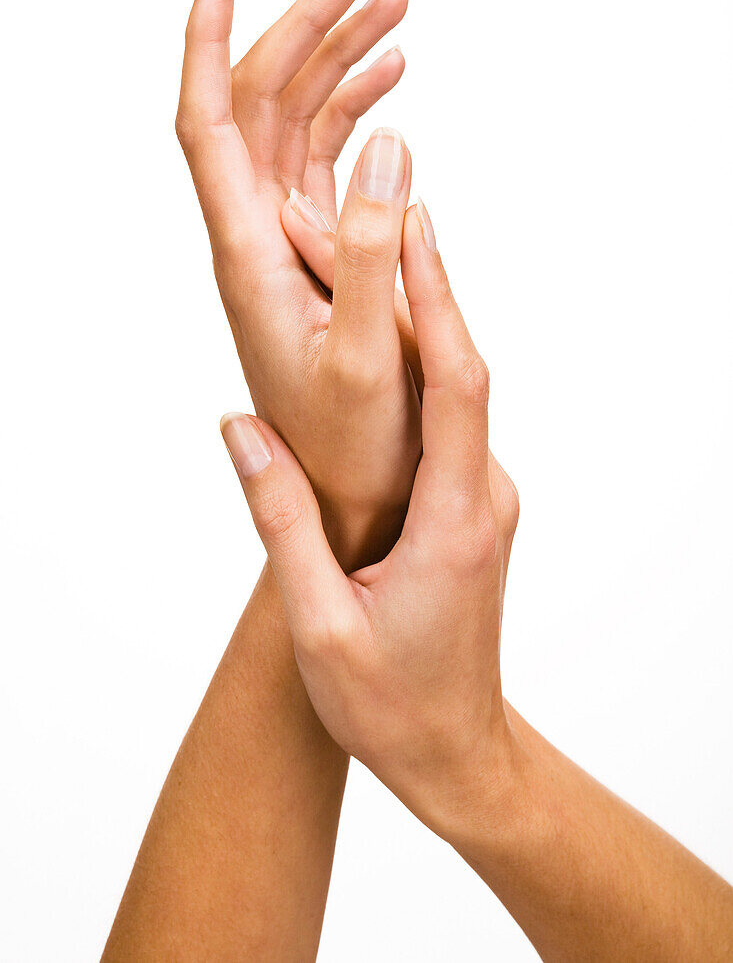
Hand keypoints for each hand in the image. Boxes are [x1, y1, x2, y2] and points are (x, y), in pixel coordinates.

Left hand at [177, 0, 420, 564]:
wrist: (349, 493)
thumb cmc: (350, 443)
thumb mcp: (367, 351)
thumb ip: (369, 246)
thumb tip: (388, 137)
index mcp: (248, 252)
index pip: (209, 119)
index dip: (210, 37)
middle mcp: (256, 234)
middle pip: (263, 99)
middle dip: (309, 21)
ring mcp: (288, 239)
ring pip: (299, 122)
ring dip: (340, 57)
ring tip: (397, 3)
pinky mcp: (320, 253)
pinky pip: (328, 161)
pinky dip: (358, 112)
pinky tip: (393, 85)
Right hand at [221, 199, 519, 830]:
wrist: (457, 751)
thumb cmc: (392, 703)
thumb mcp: (319, 621)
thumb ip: (280, 519)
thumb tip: (240, 426)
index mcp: (457, 519)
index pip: (460, 385)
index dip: (436, 299)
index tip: (410, 225)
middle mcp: (484, 495)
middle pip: (456, 368)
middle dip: (409, 285)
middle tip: (351, 213)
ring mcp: (483, 497)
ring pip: (451, 389)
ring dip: (404, 322)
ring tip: (339, 257)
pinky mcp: (470, 504)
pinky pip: (445, 419)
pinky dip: (407, 368)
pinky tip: (363, 337)